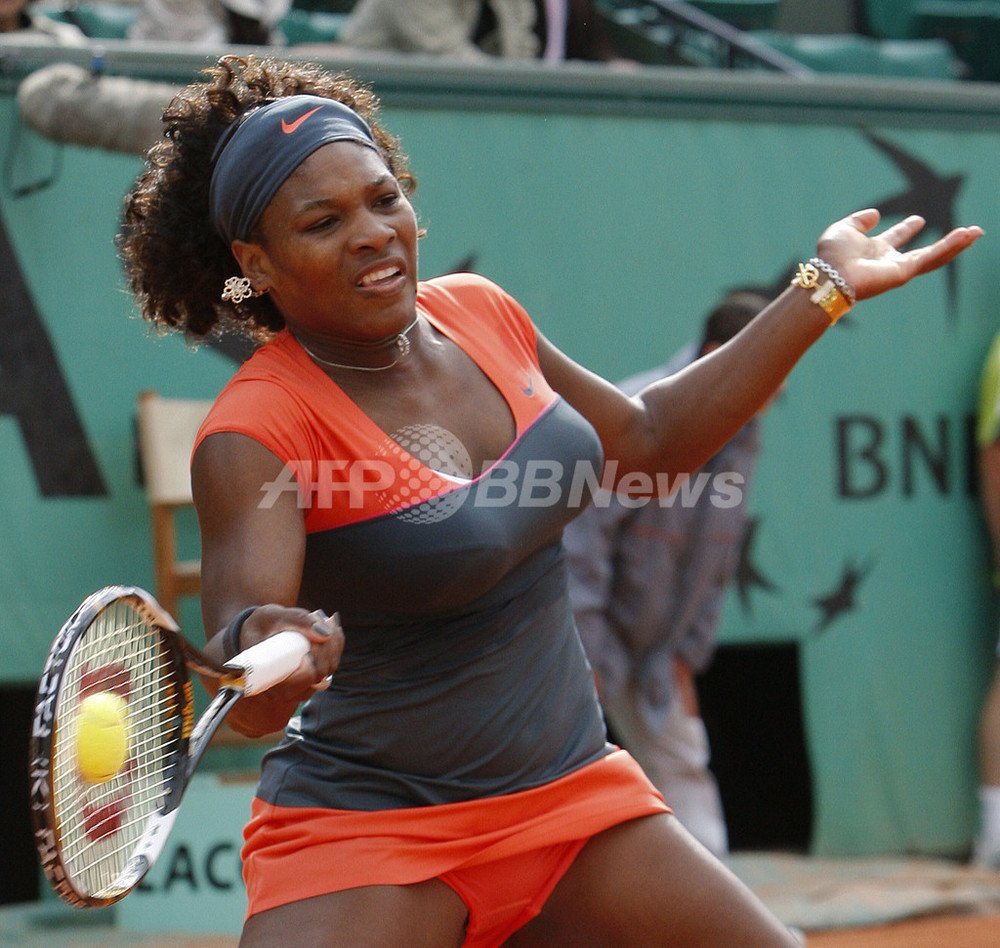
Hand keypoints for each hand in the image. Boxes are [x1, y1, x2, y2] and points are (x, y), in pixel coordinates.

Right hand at [240, 604, 343, 701]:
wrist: (255, 633)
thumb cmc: (259, 626)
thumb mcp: (271, 616)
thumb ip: (297, 621)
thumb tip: (326, 634)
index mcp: (273, 683)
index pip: (309, 676)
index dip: (318, 654)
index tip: (312, 631)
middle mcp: (289, 691)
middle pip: (323, 671)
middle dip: (327, 640)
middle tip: (316, 615)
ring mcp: (302, 686)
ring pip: (331, 665)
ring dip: (332, 638)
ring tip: (317, 616)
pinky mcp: (312, 677)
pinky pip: (332, 661)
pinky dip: (334, 641)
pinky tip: (325, 623)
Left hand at [816, 208, 982, 302]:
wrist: (830, 274)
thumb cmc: (832, 255)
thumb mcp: (844, 229)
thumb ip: (860, 221)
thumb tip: (876, 214)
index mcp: (874, 250)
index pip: (895, 238)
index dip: (906, 229)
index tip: (918, 220)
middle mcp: (888, 261)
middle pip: (921, 251)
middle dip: (942, 243)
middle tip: (964, 232)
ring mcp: (898, 268)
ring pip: (933, 257)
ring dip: (955, 245)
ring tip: (975, 233)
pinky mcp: (905, 272)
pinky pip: (931, 258)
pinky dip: (949, 247)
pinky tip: (965, 236)